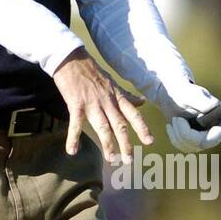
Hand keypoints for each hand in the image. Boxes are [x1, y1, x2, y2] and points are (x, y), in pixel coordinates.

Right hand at [53, 47, 153, 161]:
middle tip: (129, 161)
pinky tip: (72, 151)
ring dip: (107, 144)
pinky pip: (75, 124)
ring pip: (103, 126)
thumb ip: (127, 95)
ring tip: (111, 159)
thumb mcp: (113, 83)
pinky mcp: (75, 104)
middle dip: (126, 143)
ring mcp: (92, 103)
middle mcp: (107, 101)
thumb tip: (143, 102)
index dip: (142, 128)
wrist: (71, 59)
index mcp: (116, 97)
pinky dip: (73, 138)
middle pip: (119, 124)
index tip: (150, 141)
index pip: (132, 114)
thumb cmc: (91, 71)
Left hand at [158, 80, 220, 152]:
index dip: (200, 134)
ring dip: (177, 134)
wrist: (174, 96)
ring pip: (190, 147)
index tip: (182, 122)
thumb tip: (213, 105)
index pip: (216, 136)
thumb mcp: (192, 95)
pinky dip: (174, 137)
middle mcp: (214, 132)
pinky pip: (182, 147)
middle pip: (201, 144)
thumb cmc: (184, 92)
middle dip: (183, 133)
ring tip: (174, 119)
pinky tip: (171, 126)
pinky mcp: (193, 143)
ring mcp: (204, 139)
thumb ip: (203, 101)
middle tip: (175, 119)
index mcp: (219, 120)